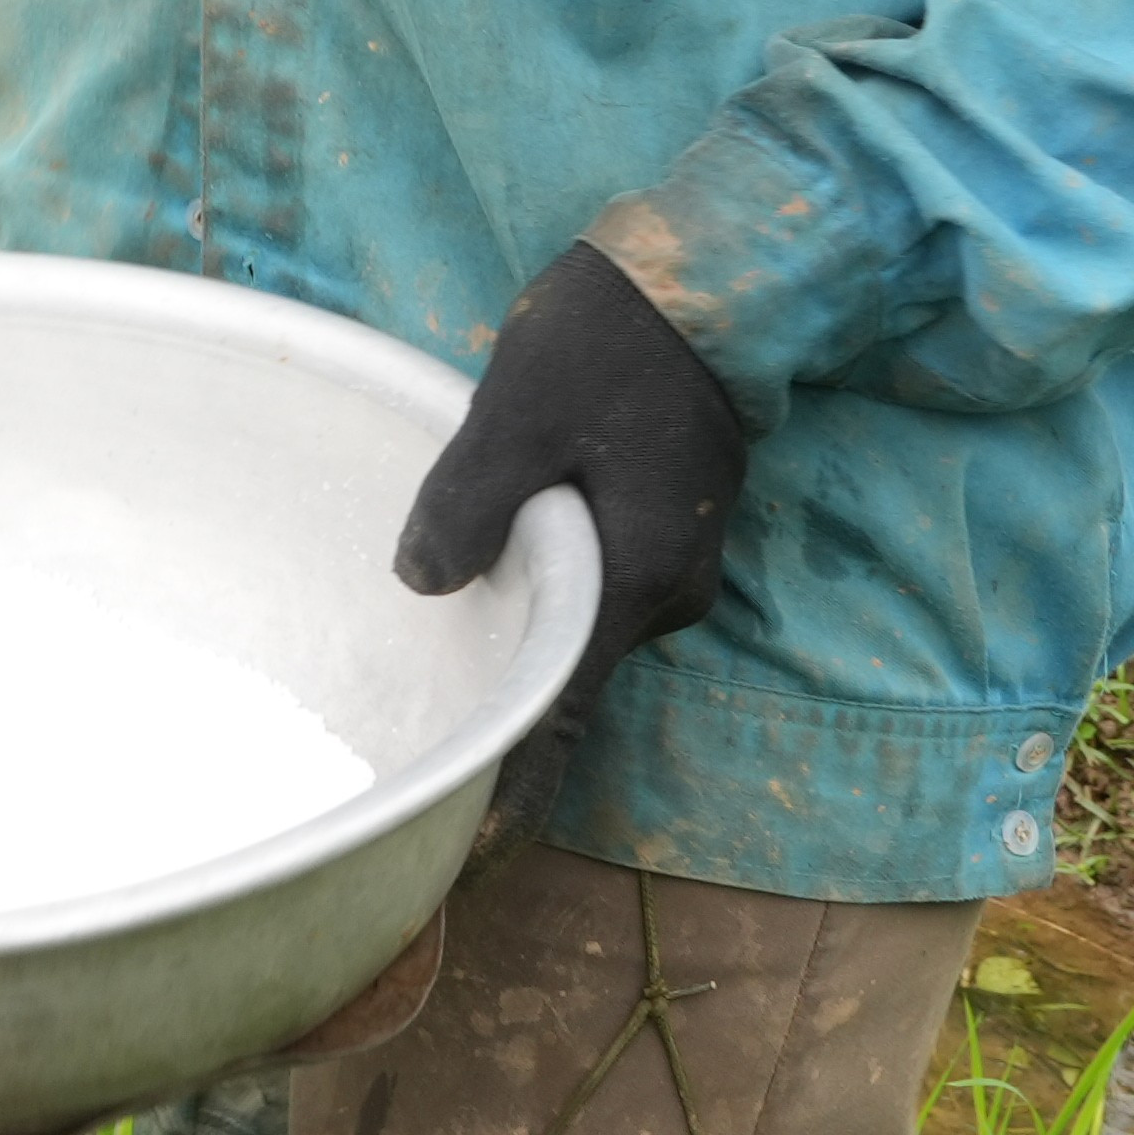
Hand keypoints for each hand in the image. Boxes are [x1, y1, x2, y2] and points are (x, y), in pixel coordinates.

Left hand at [394, 241, 745, 742]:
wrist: (710, 278)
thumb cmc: (610, 339)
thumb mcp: (519, 411)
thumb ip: (471, 500)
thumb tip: (422, 585)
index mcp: (634, 580)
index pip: (564, 715)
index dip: (519, 790)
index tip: (474, 856)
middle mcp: (667, 591)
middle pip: (568, 672)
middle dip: (505, 711)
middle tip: (423, 745)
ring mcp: (677, 558)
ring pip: (580, 622)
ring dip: (523, 636)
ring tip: (441, 663)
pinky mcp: (670, 521)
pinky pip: (598, 581)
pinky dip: (547, 590)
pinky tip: (494, 576)